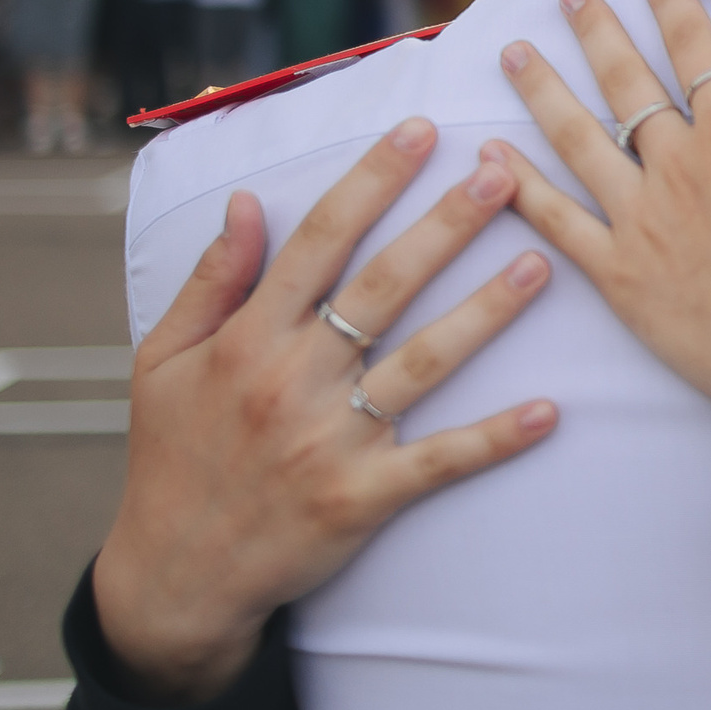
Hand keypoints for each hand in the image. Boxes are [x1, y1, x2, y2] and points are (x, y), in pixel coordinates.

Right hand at [90, 119, 556, 703]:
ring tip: (542, 263)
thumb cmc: (171, 457)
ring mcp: (330, 440)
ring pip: (422, 363)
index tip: (420, 130)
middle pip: (382, 288)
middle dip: (444, 226)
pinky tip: (548, 411)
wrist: (172, 578)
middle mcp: (291, 381)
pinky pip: (438, 462)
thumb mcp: (162, 361)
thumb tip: (250, 200)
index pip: (318, 242)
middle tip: (503, 173)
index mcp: (248, 339)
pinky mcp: (360, 498)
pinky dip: (494, 439)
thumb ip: (210, 279)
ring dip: (486, 313)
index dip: (371, 181)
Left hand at [493, 0, 710, 492]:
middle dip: (596, 31)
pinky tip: (493, 155)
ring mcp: (640, 218)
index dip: (673, 5)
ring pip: (578, 139)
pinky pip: (557, 222)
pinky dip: (521, 185)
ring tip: (512, 54)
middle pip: (627, 82)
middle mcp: (675, 164)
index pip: (696, 50)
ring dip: (542, 91)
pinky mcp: (619, 273)